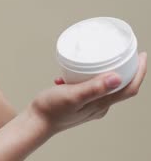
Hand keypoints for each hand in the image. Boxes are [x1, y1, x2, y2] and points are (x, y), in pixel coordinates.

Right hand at [29, 52, 146, 134]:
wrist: (35, 122)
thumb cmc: (51, 110)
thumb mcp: (72, 95)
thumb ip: (93, 88)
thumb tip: (117, 78)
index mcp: (101, 104)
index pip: (129, 88)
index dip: (139, 72)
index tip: (141, 55)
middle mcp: (99, 106)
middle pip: (121, 87)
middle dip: (127, 69)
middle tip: (126, 53)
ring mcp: (89, 106)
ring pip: (105, 86)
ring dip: (105, 72)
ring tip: (100, 59)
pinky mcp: (79, 103)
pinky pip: (89, 88)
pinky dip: (85, 78)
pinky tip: (71, 74)